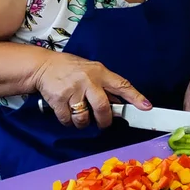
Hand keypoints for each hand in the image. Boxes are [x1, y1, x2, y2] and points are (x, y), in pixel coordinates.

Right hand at [36, 52, 150, 129]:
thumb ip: (105, 86)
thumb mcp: (92, 70)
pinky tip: (67, 113)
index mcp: (100, 72)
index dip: (135, 97)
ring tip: (81, 116)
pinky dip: (68, 121)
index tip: (146, 107)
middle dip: (105, 121)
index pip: (121, 85)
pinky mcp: (58, 99)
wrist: (43, 66)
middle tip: (103, 123)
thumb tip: (120, 105)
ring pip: (84, 117)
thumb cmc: (71, 69)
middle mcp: (87, 80)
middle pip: (102, 107)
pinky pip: (68, 119)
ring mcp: (72, 89)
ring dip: (83, 122)